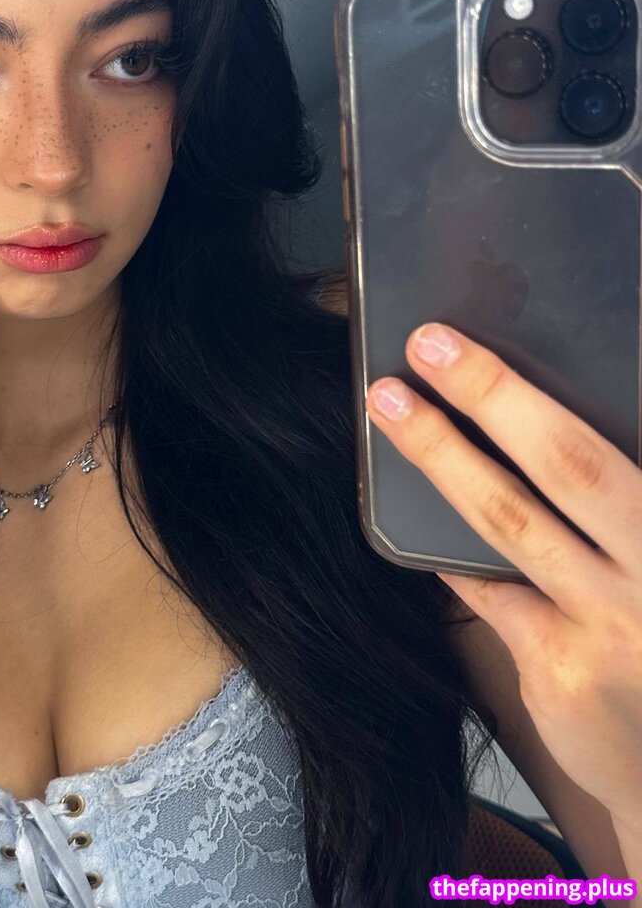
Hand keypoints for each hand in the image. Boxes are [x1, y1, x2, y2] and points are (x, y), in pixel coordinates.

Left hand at [365, 322, 641, 826]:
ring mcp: (610, 622)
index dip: (538, 389)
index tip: (489, 340)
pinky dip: (445, 542)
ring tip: (391, 404)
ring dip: (442, 454)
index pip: (607, 442)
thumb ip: (616, 506)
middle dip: (493, 393)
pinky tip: (407, 500)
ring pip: (509, 518)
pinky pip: (485, 584)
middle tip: (431, 343)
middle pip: (568, 461)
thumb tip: (539, 428)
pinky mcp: (559, 666)